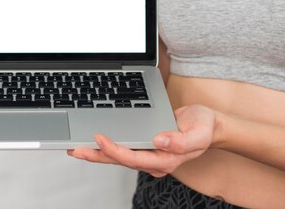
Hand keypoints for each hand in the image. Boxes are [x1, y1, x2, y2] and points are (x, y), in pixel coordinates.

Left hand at [67, 104, 216, 177]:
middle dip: (96, 155)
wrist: (208, 124)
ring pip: (118, 156)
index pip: (134, 158)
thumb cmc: (203, 127)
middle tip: (75, 149)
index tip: (99, 138)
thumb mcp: (198, 132)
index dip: (115, 150)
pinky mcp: (146, 145)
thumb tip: (159, 140)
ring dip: (97, 152)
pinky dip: (107, 146)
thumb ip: (181, 140)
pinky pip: (123, 148)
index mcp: (165, 159)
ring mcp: (149, 154)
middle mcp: (154, 159)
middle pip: (120, 160)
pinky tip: (94, 141)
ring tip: (76, 146)